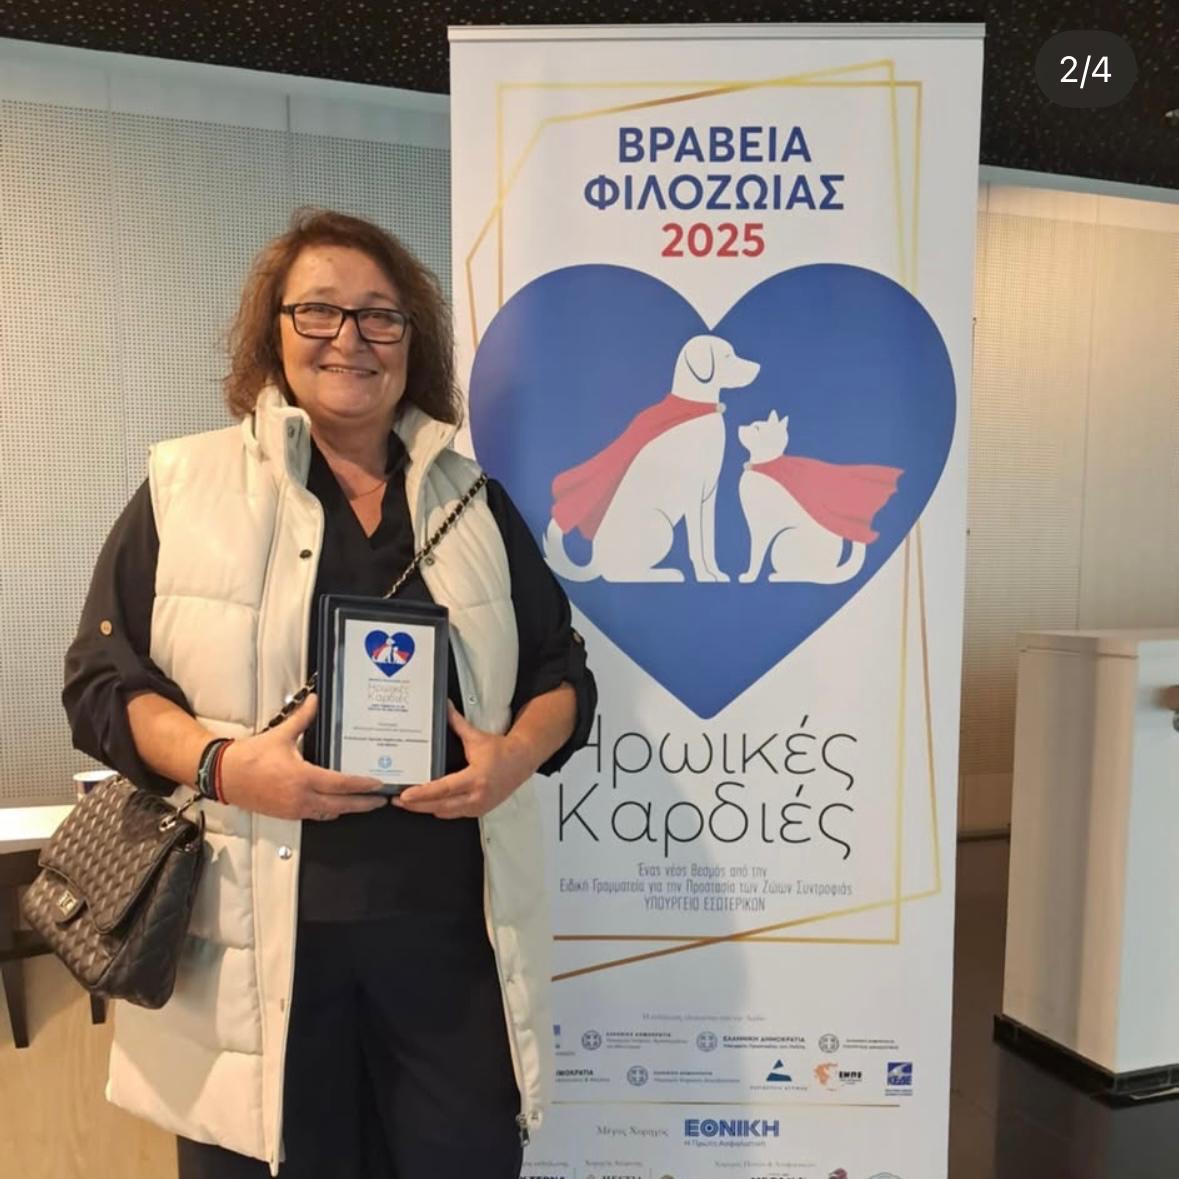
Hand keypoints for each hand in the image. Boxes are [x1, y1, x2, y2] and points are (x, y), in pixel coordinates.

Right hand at [219, 694, 385, 820]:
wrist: (224, 776)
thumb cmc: (250, 757)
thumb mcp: (281, 735)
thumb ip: (302, 718)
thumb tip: (315, 700)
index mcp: (303, 778)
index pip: (341, 784)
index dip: (362, 786)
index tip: (377, 785)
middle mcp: (301, 798)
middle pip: (341, 805)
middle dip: (363, 804)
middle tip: (381, 801)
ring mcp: (294, 809)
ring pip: (329, 813)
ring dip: (348, 809)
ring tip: (363, 803)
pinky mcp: (287, 815)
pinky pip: (315, 816)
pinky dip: (329, 811)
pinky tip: (337, 805)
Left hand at [394, 702, 536, 818]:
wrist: (522, 761)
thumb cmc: (501, 751)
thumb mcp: (476, 738)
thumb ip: (457, 723)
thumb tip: (445, 707)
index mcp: (475, 778)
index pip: (443, 789)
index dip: (422, 794)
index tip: (405, 795)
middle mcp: (477, 796)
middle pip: (439, 806)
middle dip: (416, 805)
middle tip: (398, 800)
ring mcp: (478, 806)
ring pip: (445, 813)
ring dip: (427, 808)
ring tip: (409, 802)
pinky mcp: (479, 811)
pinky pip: (454, 814)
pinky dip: (440, 809)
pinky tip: (429, 803)